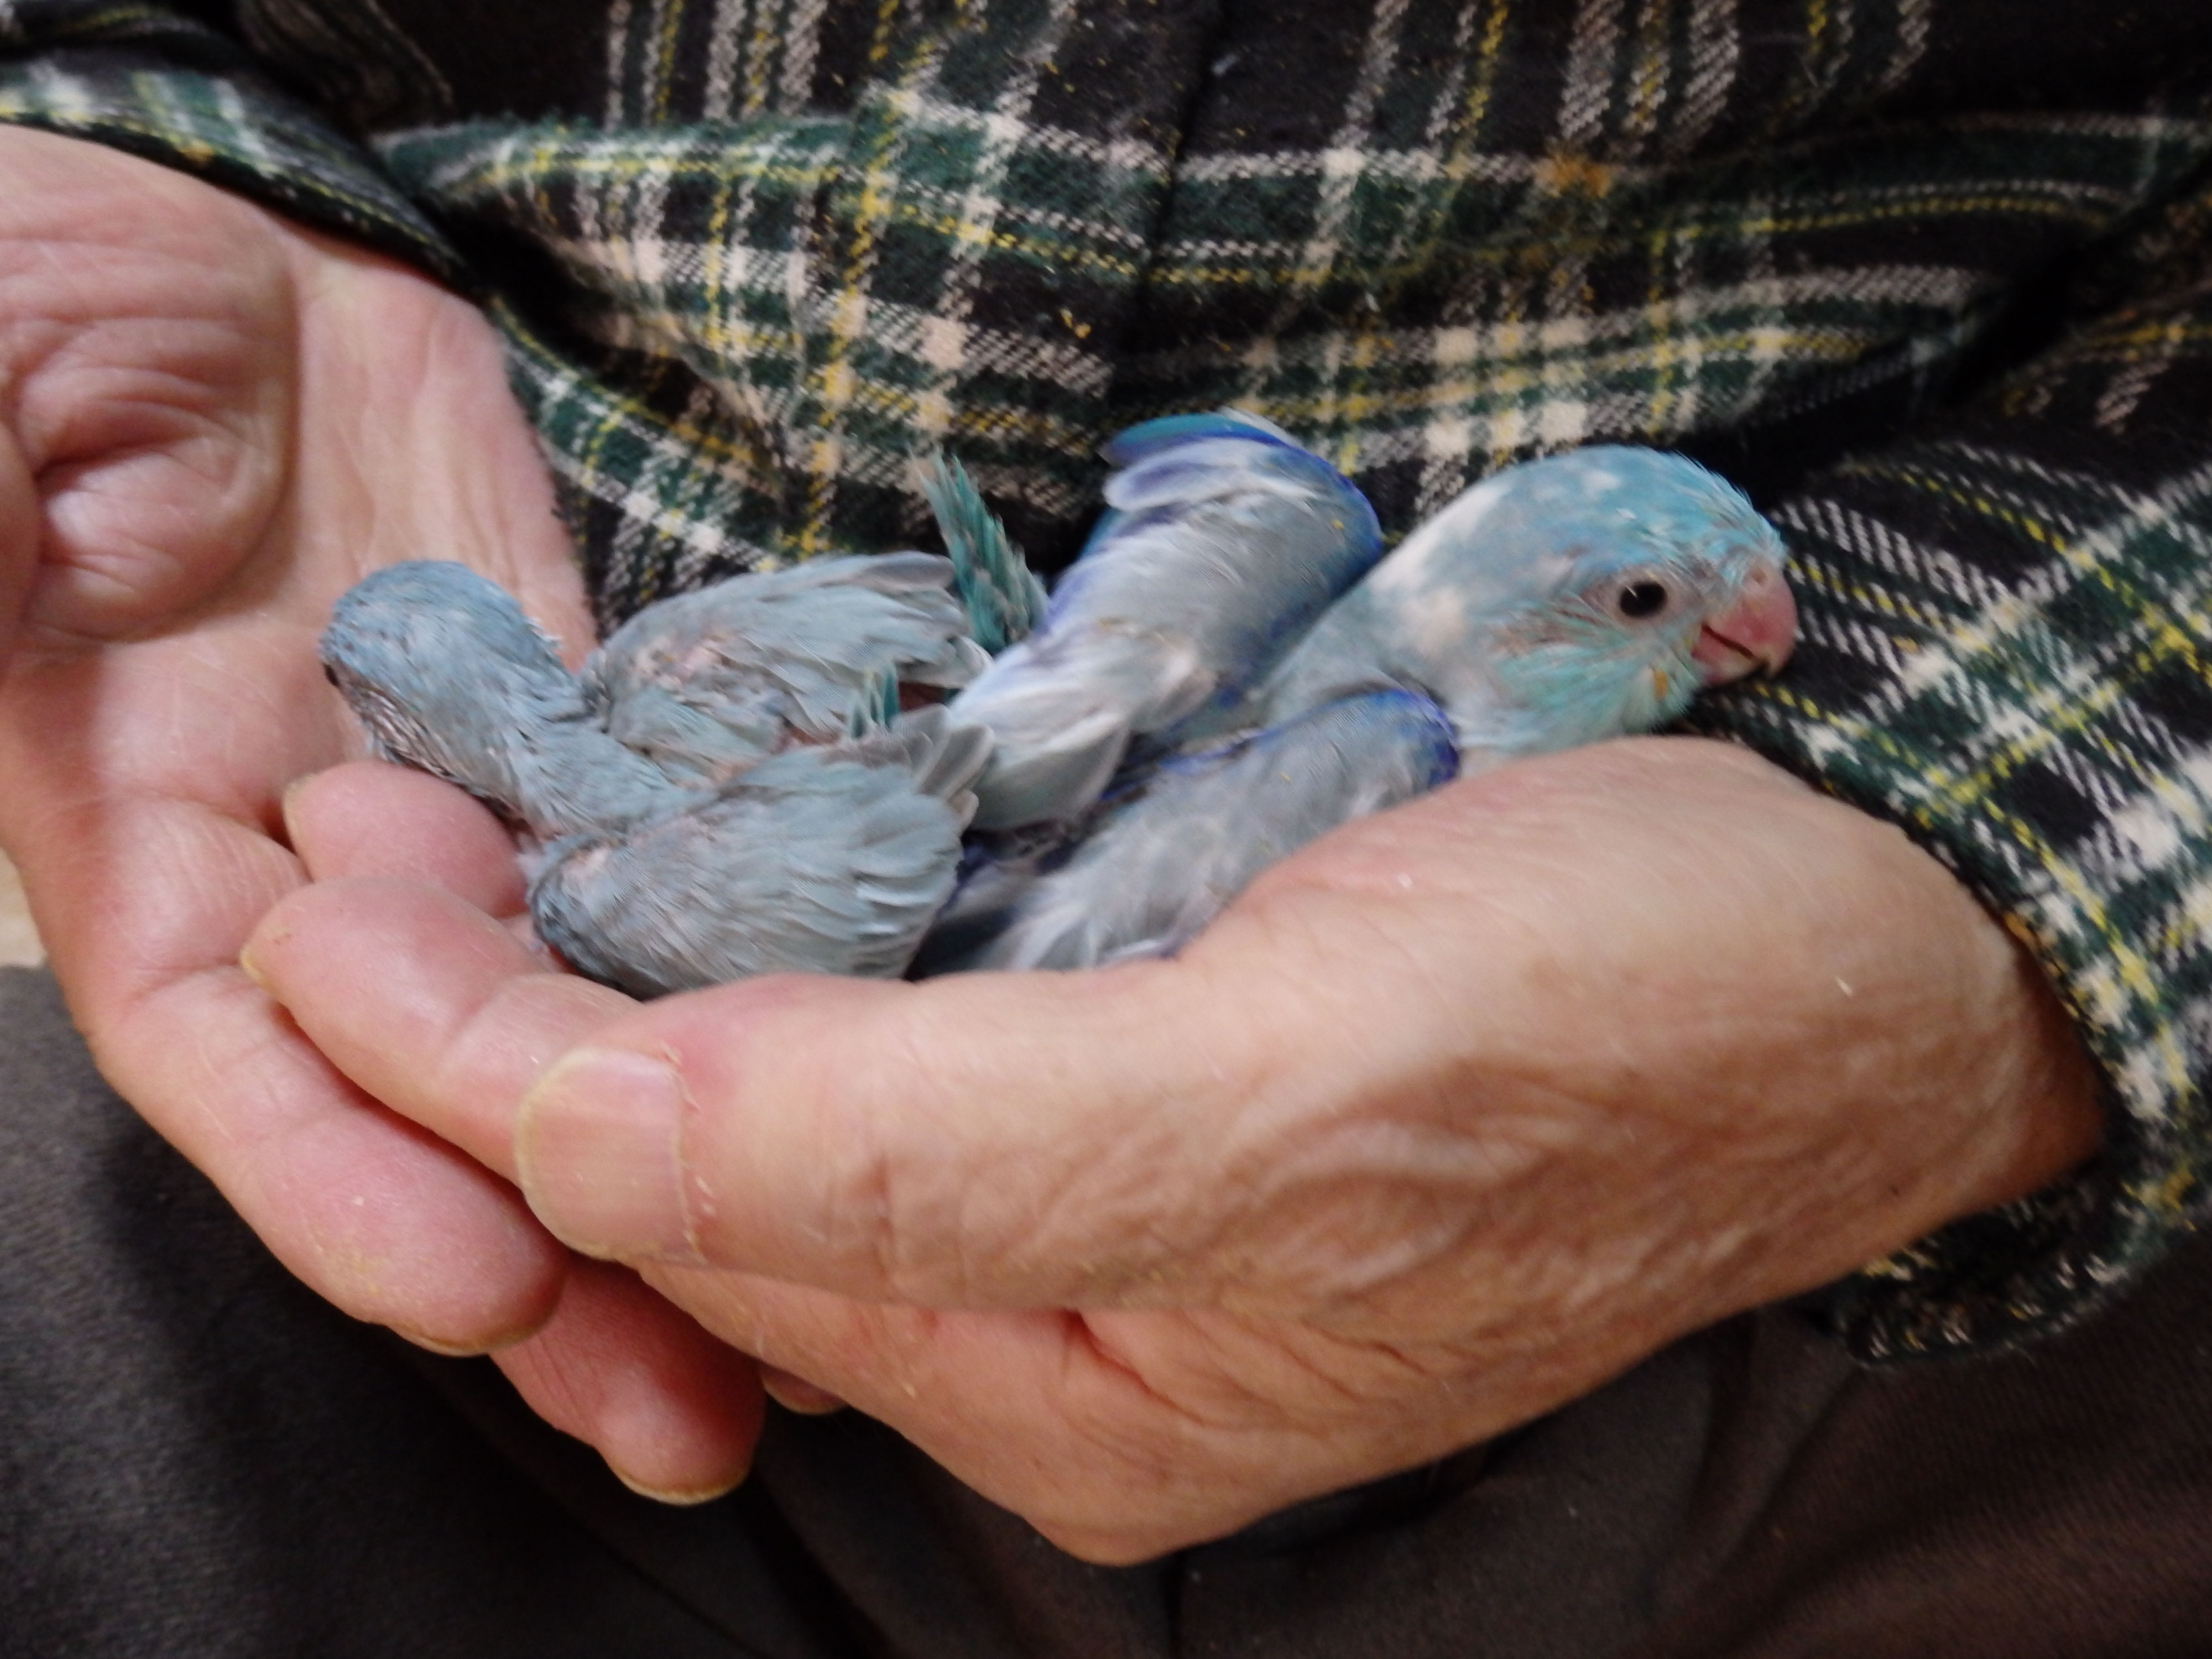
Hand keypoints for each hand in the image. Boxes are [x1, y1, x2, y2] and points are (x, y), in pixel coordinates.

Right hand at [0, 127, 756, 1496]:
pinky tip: (851, 1094)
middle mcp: (307, 868)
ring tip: (806, 1332)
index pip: (231, 1051)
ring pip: (570, 1025)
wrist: (236, 267)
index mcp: (135, 829)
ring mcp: (459, 817)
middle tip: (688, 1406)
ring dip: (677, 1172)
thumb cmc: (59, 309)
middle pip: (430, 1094)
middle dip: (551, 1249)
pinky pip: (667, 880)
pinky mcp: (578, 750)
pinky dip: (746, 992)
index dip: (338, 1179)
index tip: (477, 1285)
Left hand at [246, 735, 2101, 1560]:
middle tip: (347, 833)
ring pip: (778, 1088)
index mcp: (1073, 1375)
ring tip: (449, 815)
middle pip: (707, 1172)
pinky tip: (667, 838)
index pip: (694, 1225)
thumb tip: (619, 1130)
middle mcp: (1057, 1306)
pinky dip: (758, 925)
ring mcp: (1100, 1180)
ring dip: (609, 952)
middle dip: (505, 1016)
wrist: (1857, 952)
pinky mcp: (1150, 1057)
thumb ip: (957, 1151)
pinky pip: (889, 1017)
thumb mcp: (1313, 1094)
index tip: (328, 907)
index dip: (486, 1072)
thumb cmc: (1637, 1018)